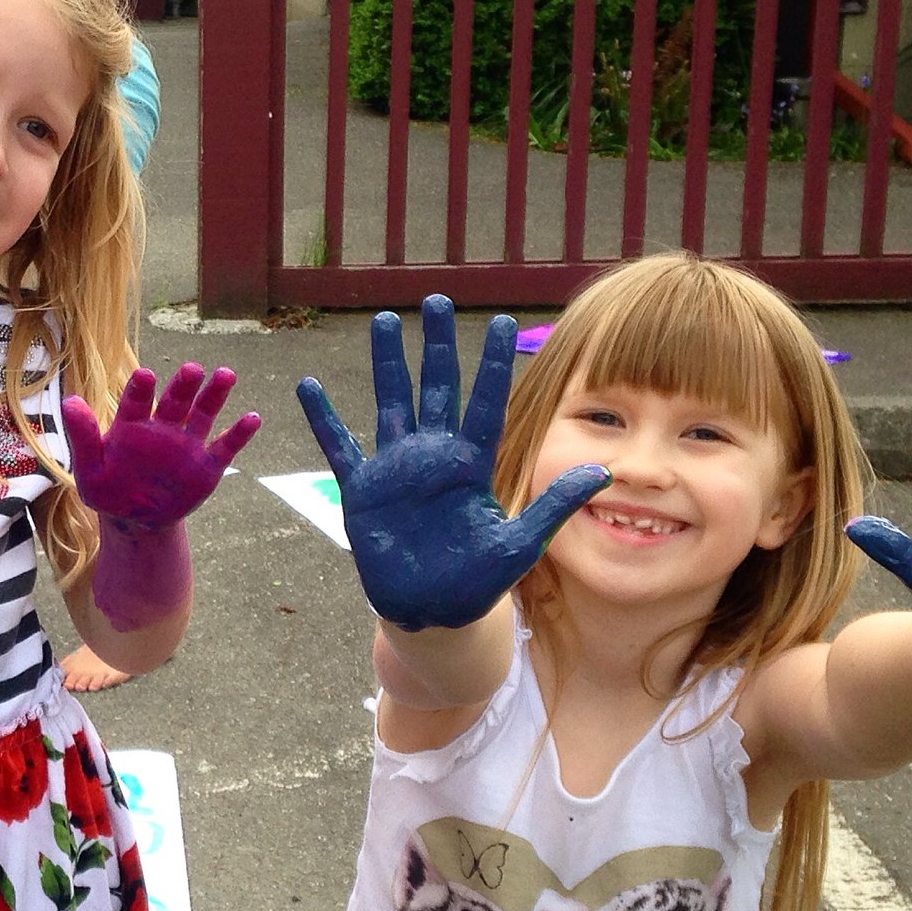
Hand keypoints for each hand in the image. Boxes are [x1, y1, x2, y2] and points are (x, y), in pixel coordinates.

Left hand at [63, 362, 260, 531]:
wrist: (136, 520)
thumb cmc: (109, 490)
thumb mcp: (90, 469)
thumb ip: (82, 437)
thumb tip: (69, 401)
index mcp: (132, 424)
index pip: (137, 401)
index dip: (141, 389)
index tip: (145, 376)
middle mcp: (162, 427)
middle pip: (176, 401)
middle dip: (184, 385)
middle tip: (193, 369)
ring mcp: (186, 444)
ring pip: (204, 414)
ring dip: (215, 395)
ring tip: (225, 375)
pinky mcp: (206, 465)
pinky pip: (225, 446)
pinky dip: (239, 433)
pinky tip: (252, 418)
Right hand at [298, 299, 611, 630]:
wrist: (432, 610)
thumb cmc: (478, 580)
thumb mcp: (520, 543)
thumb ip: (553, 505)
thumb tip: (603, 473)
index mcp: (471, 464)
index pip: (484, 403)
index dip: (491, 364)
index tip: (499, 323)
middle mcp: (433, 455)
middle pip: (436, 387)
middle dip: (436, 344)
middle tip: (434, 300)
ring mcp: (396, 468)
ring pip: (390, 401)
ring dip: (387, 362)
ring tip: (384, 321)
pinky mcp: (363, 489)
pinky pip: (340, 446)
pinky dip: (325, 418)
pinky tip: (309, 387)